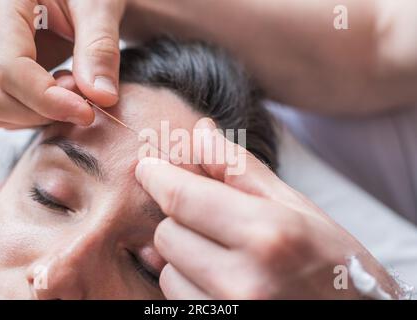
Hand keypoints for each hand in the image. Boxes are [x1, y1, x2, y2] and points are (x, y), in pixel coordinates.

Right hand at [0, 0, 125, 128]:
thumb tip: (102, 97)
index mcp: (1, 3)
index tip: (87, 113)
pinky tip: (65, 91)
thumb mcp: (100, 5)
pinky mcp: (0, 71)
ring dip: (41, 115)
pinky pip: (8, 110)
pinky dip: (39, 114)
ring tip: (77, 87)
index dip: (47, 100)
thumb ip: (100, 47)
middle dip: (43, 111)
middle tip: (85, 97)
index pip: (9, 67)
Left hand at [135, 118, 398, 298]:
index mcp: (268, 234)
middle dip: (180, 219)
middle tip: (209, 219)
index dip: (157, 176)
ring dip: (184, 257)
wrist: (362, 319)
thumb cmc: (335, 263)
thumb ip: (242, 169)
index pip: (182, 197)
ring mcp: (230, 314)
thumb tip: (200, 132)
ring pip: (168, 271)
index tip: (148, 167)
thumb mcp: (297, 207)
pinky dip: (189, 285)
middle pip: (168, 233)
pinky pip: (178, 302)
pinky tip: (220, 281)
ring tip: (224, 257)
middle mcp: (244, 280)